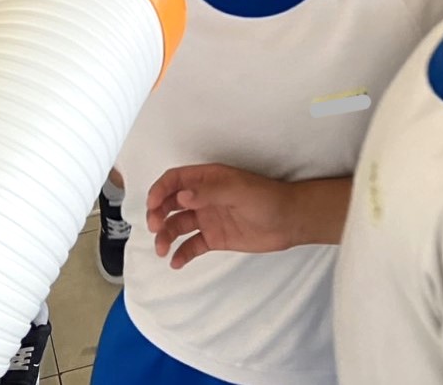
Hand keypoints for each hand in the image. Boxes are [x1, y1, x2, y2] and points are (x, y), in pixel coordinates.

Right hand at [146, 164, 294, 268]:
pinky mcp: (215, 238)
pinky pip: (192, 245)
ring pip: (178, 225)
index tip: (152, 206)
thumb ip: (209, 192)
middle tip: (155, 228)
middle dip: (158, 214)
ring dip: (166, 235)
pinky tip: (176, 263)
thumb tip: (181, 197)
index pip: (175, 180)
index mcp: (207, 179)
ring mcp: (208, 218)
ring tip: (161, 249)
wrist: (290, 222)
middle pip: (170, 202)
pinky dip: (181, 253)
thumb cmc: (266, 198)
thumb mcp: (238, 191)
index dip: (159, 190)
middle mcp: (203, 197)